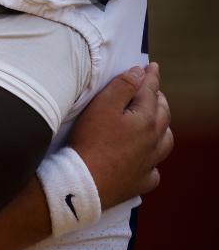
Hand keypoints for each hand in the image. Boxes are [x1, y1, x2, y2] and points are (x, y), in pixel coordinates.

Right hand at [69, 63, 172, 208]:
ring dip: (162, 128)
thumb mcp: (102, 106)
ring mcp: (148, 163)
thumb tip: (140, 72)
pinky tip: (146, 160)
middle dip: (159, 99)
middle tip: (153, 90)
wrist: (84, 182)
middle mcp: (153, 141)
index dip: (150, 77)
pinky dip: (153, 162)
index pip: (151, 92)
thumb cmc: (91, 141)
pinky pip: (153, 170)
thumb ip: (123, 86)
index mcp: (146, 120)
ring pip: (165, 142)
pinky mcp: (139, 182)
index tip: (152, 66)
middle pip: (162, 115)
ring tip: (156, 122)